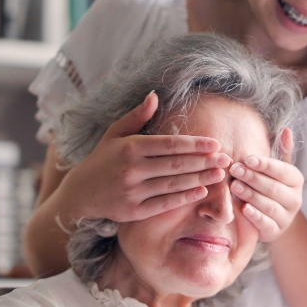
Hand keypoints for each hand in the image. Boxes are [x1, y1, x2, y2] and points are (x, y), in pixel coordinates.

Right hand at [62, 91, 229, 221]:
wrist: (80, 193)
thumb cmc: (102, 159)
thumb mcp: (114, 133)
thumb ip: (137, 116)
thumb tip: (155, 95)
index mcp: (130, 147)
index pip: (169, 144)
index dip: (194, 144)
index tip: (214, 143)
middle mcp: (131, 169)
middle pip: (176, 165)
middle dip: (204, 162)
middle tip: (225, 159)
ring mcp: (133, 191)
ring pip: (173, 184)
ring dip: (200, 179)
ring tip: (220, 174)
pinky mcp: (133, 211)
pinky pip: (164, 203)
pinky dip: (185, 198)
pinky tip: (202, 192)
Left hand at [227, 128, 303, 241]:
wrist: (274, 218)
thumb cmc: (271, 186)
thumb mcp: (277, 169)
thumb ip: (281, 151)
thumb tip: (286, 130)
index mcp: (296, 180)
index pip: (282, 171)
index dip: (265, 165)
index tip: (247, 159)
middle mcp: (295, 199)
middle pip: (273, 187)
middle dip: (253, 177)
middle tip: (235, 169)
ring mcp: (286, 217)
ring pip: (268, 205)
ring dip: (250, 195)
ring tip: (234, 186)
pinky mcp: (275, 232)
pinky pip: (266, 224)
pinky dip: (255, 216)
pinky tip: (243, 208)